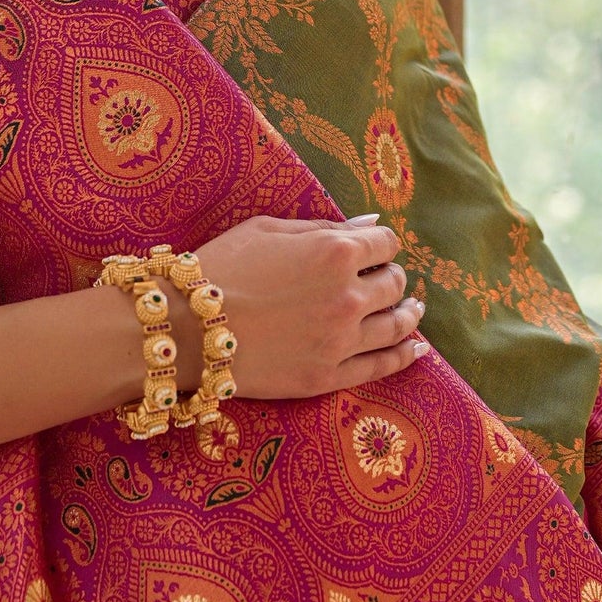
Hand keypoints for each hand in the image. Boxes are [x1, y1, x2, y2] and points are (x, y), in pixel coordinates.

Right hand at [177, 215, 427, 399]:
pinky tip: (416, 350)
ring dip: (407, 315)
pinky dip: (404, 357)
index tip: (373, 249)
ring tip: (412, 311)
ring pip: (396, 326)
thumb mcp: (269, 228)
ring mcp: (341, 340)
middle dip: (391, 277)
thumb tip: (372, 225)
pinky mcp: (328, 376)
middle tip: (383, 278)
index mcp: (335, 252)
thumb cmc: (221, 267)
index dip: (381, 244)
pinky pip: (381, 367)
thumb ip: (325, 226)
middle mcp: (349, 296)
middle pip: (395, 284)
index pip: (385, 243)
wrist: (185, 327)